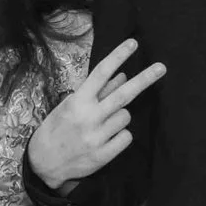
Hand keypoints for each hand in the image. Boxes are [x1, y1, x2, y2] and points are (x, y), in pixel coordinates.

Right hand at [26, 40, 167, 190]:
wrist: (44, 162)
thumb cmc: (57, 128)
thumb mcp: (71, 105)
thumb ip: (98, 92)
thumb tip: (123, 76)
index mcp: (78, 101)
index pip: (101, 73)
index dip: (118, 56)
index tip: (133, 43)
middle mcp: (88, 117)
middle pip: (123, 94)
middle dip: (144, 79)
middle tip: (161, 67)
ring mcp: (97, 137)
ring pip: (126, 116)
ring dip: (120, 116)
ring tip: (102, 124)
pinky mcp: (104, 155)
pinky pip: (126, 136)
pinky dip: (120, 135)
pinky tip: (106, 138)